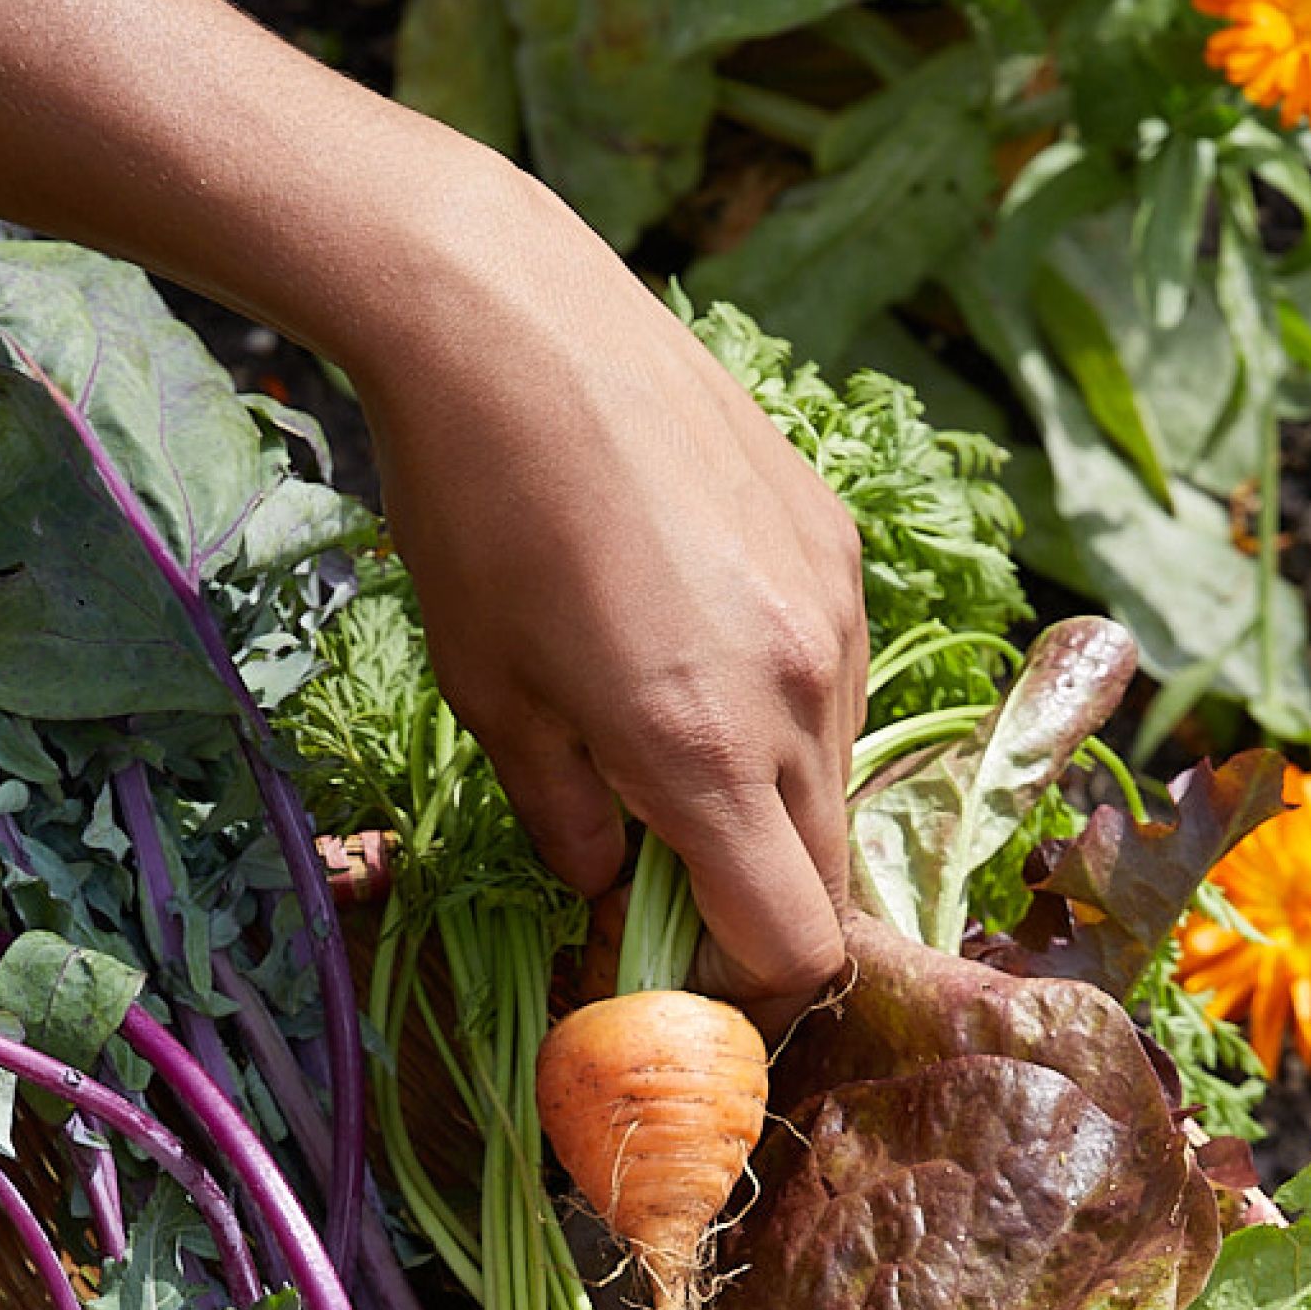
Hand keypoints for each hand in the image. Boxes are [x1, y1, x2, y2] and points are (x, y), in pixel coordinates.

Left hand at [354, 170, 869, 1016]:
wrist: (510, 318)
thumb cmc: (474, 518)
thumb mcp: (492, 697)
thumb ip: (565, 818)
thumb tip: (609, 884)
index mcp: (708, 756)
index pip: (797, 943)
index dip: (750, 992)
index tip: (687, 980)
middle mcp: (800, 693)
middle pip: (827, 872)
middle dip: (757, 902)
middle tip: (667, 880)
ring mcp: (833, 611)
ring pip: (835, 769)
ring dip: (770, 797)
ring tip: (665, 740)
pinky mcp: (836, 541)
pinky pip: (834, 671)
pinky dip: (780, 701)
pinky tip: (691, 638)